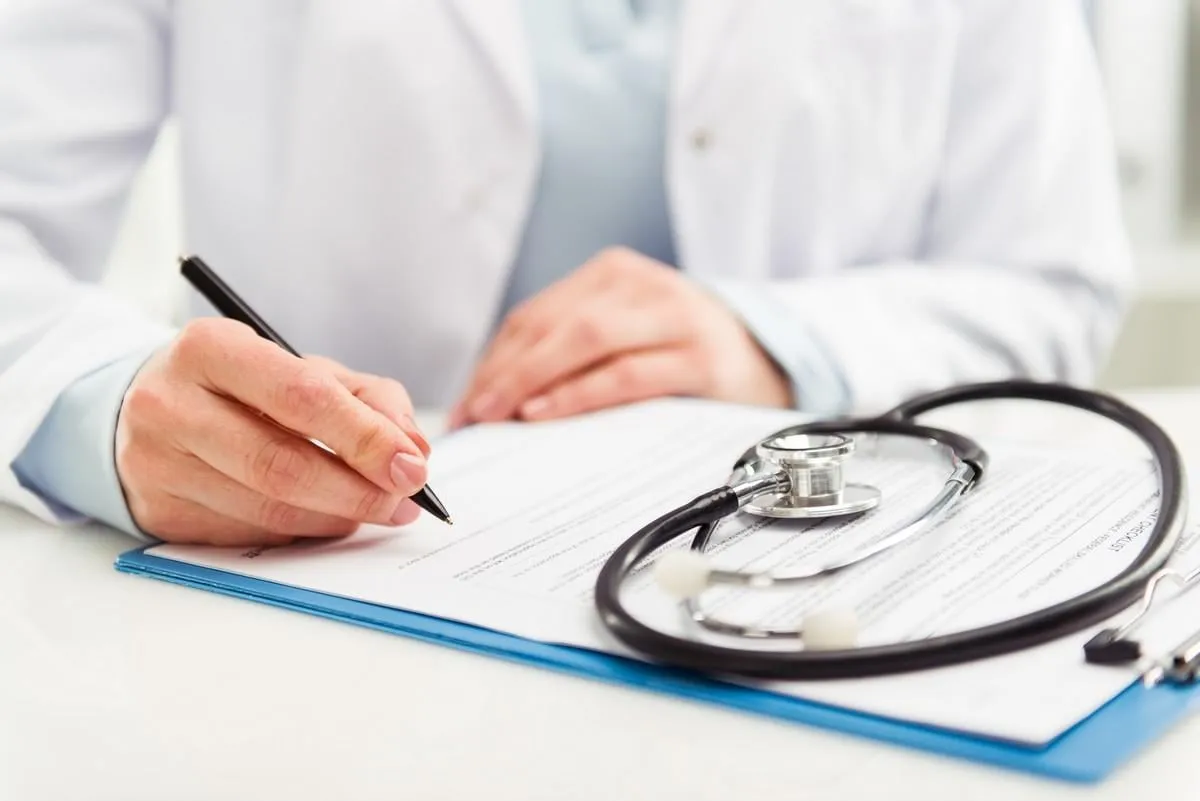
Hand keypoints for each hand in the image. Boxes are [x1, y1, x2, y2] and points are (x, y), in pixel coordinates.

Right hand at [115, 318, 431, 544]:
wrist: (148, 407)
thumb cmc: (242, 386)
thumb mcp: (302, 368)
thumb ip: (367, 398)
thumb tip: (413, 448)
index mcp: (211, 348)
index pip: (301, 398)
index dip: (365, 438)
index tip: (412, 466)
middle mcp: (171, 404)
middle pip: (281, 465)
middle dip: (358, 491)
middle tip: (405, 502)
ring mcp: (156, 464)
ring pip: (267, 510)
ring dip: (337, 518)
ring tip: (375, 510)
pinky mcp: (159, 513)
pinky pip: (249, 536)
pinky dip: (301, 534)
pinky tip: (324, 519)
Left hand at [451, 247, 791, 425]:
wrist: (766, 360)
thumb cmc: (678, 353)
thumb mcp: (624, 334)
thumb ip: (568, 352)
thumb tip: (493, 399)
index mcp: (613, 273)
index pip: (536, 315)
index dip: (493, 360)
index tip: (465, 404)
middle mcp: (641, 284)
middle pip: (554, 324)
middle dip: (503, 372)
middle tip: (473, 415)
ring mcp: (674, 316)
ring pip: (586, 340)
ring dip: (532, 380)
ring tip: (499, 416)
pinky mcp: (700, 359)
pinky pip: (626, 374)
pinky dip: (579, 394)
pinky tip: (546, 413)